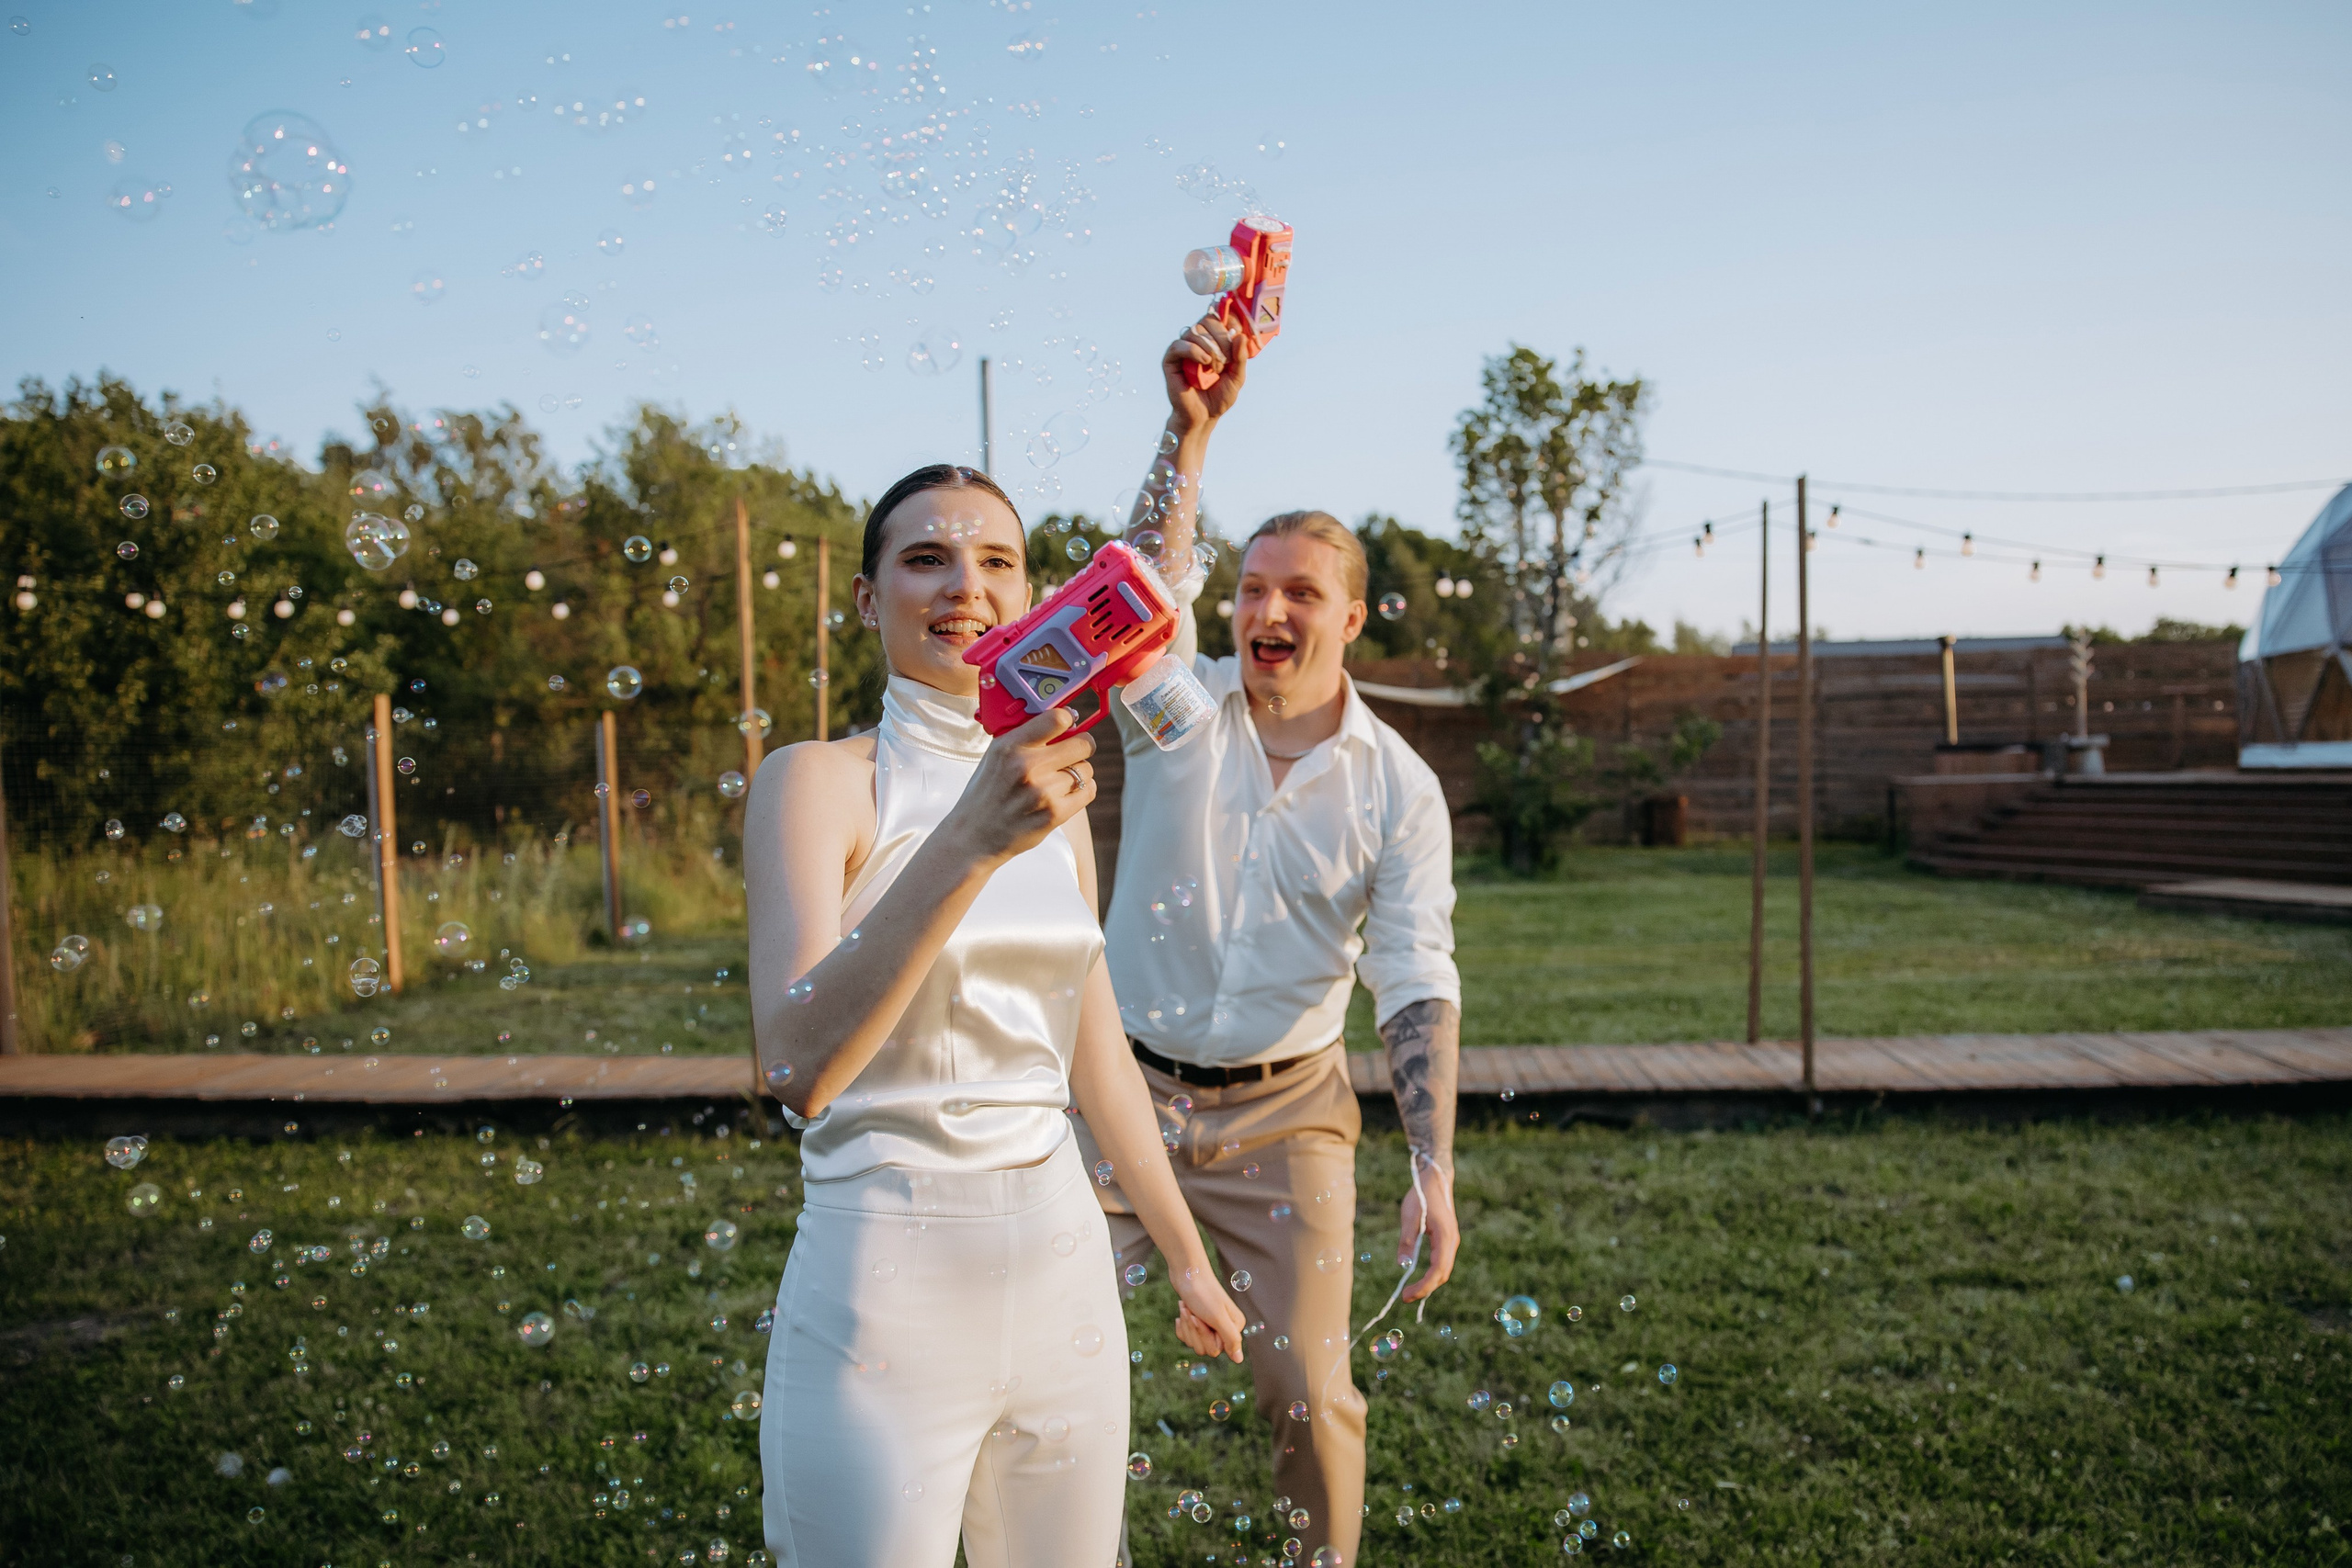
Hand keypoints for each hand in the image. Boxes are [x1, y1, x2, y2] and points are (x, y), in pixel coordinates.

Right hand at [943, 709, 1096, 866]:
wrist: (974, 835)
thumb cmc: (988, 792)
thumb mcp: (995, 755)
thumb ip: (1026, 737)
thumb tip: (1064, 720)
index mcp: (1009, 746)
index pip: (1057, 719)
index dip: (1069, 718)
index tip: (1070, 723)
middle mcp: (1026, 766)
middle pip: (1083, 744)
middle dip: (1082, 746)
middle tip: (1074, 751)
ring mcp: (1042, 792)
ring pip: (1086, 769)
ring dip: (1078, 772)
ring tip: (1059, 779)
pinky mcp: (1054, 814)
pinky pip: (1088, 791)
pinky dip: (1082, 790)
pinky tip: (1065, 793)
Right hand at [1162, 311, 1248, 429]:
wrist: (1203, 417)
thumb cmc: (1219, 397)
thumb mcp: (1237, 377)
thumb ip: (1240, 357)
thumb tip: (1240, 336)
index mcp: (1213, 341)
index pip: (1219, 317)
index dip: (1229, 320)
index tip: (1237, 332)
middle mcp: (1197, 341)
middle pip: (1208, 321)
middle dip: (1221, 337)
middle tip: (1227, 359)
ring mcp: (1183, 349)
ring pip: (1195, 330)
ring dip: (1209, 347)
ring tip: (1215, 367)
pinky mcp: (1171, 360)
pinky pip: (1179, 345)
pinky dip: (1194, 350)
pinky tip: (1204, 362)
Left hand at [1169, 1261, 1246, 1362]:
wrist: (1187, 1272)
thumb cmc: (1203, 1293)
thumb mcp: (1218, 1317)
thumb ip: (1231, 1339)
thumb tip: (1239, 1360)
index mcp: (1234, 1327)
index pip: (1216, 1350)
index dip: (1204, 1336)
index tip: (1200, 1317)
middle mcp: (1224, 1328)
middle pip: (1204, 1349)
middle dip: (1193, 1330)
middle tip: (1192, 1311)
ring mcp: (1210, 1325)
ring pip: (1194, 1343)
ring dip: (1186, 1326)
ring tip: (1186, 1307)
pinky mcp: (1197, 1321)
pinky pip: (1187, 1337)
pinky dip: (1181, 1325)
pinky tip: (1182, 1310)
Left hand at [1398, 1161, 1458, 1302]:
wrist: (1435, 1179)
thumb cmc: (1422, 1195)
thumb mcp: (1410, 1216)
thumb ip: (1406, 1241)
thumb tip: (1401, 1265)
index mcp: (1445, 1237)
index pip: (1437, 1270)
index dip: (1423, 1286)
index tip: (1406, 1295)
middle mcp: (1452, 1242)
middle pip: (1442, 1274)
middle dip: (1425, 1288)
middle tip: (1405, 1297)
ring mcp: (1451, 1241)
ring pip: (1443, 1270)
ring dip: (1429, 1283)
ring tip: (1411, 1290)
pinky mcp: (1447, 1239)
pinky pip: (1442, 1262)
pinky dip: (1432, 1273)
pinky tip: (1419, 1277)